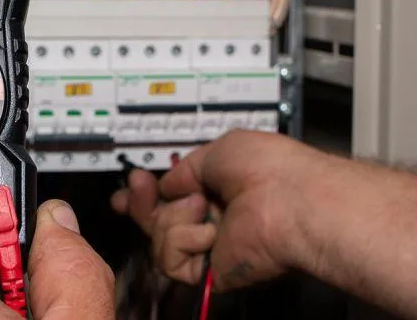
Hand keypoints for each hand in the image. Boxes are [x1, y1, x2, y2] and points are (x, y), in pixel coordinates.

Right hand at [111, 130, 327, 291]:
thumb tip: (166, 183)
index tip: (134, 186)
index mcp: (220, 189)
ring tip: (201, 206)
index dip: (148, 194)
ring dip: (173, 218)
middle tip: (134, 190)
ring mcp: (212, 245)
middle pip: (158, 219)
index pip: (174, 196)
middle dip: (142, 205)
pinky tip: (208, 232)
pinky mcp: (209, 271)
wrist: (287, 200)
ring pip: (159, 237)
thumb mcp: (216, 150)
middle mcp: (215, 218)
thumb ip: (184, 169)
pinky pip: (170, 259)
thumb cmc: (267, 168)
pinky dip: (183, 240)